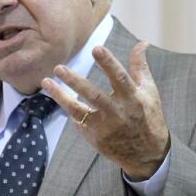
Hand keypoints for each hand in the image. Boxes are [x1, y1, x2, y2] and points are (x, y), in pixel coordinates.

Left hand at [41, 42, 170, 179]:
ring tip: (46, 81)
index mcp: (133, 98)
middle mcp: (118, 112)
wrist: (146, 153)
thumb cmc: (147, 116)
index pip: (120, 77)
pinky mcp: (94, 136)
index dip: (108, 63)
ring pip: (78, 109)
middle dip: (75, 81)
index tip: (96, 48)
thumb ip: (140, 67)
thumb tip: (141, 43)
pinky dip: (68, 107)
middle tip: (58, 68)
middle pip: (94, 95)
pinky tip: (58, 95)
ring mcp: (104, 126)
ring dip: (60, 95)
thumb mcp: (149, 91)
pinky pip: (77, 120)